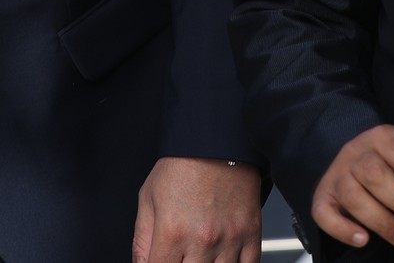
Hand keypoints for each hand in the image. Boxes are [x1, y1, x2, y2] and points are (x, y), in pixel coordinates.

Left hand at [132, 156, 262, 262]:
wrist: (216, 142)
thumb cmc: (182, 166)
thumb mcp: (148, 198)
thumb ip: (142, 239)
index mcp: (172, 230)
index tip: (161, 261)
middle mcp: (202, 239)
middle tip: (181, 255)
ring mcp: (229, 239)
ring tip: (199, 255)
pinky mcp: (251, 234)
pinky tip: (223, 259)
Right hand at [312, 125, 393, 250]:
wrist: (356, 163)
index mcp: (383, 138)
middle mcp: (356, 153)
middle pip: (374, 174)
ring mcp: (337, 175)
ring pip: (352, 195)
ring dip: (381, 220)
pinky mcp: (323, 198)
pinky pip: (324, 212)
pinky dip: (342, 228)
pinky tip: (363, 240)